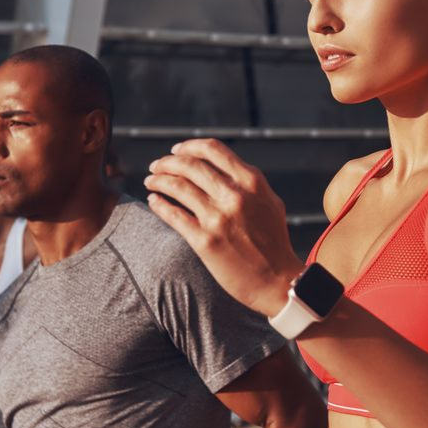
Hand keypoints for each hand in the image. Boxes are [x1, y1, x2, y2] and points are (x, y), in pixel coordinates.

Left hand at [144, 139, 300, 315]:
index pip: (212, 150)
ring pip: (177, 187)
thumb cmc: (274, 242)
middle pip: (189, 165)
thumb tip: (222, 167)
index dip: (189, 147)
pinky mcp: (205, 241)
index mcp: (251, 181)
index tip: (176, 151)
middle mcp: (234, 195)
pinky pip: (173, 215)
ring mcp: (218, 218)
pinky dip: (159, 204)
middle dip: (167, 162)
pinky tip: (153, 201)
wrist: (277, 281)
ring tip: (150, 181)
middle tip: (156, 166)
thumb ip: (248, 183)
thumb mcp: (270, 202)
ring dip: (158, 180)